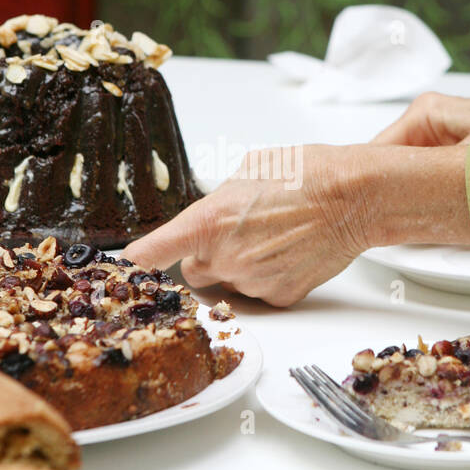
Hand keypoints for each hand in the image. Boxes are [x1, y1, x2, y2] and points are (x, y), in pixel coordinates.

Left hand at [127, 146, 368, 307]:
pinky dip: (269, 277)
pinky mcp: (278, 297)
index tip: (114, 273)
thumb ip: (216, 202)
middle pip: (194, 271)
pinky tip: (290, 252)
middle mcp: (224, 258)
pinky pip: (259, 293)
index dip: (128, 267)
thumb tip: (208, 215)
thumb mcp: (245, 171)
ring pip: (229, 282)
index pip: (149, 255)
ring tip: (274, 236)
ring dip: (241, 265)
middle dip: (208, 256)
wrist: (354, 197)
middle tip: (240, 231)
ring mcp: (251, 282)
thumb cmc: (305, 174)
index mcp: (207, 222)